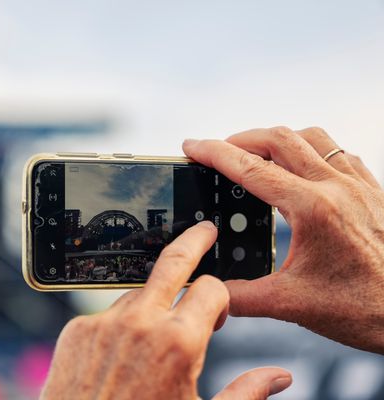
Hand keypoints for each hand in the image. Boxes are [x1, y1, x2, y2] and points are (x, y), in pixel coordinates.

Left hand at [42, 222, 291, 398]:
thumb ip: (245, 395)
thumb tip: (278, 377)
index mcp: (179, 343)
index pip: (212, 289)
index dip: (222, 299)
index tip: (219, 313)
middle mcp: (139, 323)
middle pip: (172, 261)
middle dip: (194, 241)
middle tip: (204, 230)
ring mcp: (104, 323)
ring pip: (138, 295)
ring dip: (153, 306)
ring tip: (153, 342)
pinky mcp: (76, 329)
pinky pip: (106, 315)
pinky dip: (119, 327)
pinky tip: (121, 357)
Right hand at [183, 126, 383, 352]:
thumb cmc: (365, 309)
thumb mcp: (292, 304)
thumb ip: (242, 297)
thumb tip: (209, 292)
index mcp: (313, 209)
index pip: (251, 168)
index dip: (214, 153)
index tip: (192, 146)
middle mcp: (337, 188)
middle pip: (279, 138)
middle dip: (240, 139)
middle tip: (217, 151)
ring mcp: (359, 185)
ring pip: (312, 137)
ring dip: (277, 138)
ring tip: (255, 153)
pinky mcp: (373, 191)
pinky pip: (338, 152)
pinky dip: (310, 149)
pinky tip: (301, 167)